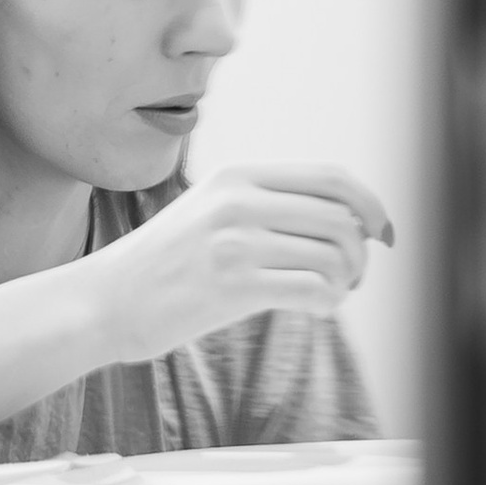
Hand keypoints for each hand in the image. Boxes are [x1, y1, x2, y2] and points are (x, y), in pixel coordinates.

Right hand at [95, 162, 392, 362]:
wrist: (102, 301)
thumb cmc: (163, 266)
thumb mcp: (210, 210)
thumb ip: (266, 205)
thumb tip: (347, 222)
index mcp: (238, 175)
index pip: (332, 176)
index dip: (372, 203)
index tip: (384, 233)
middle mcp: (238, 199)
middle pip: (341, 217)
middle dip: (361, 253)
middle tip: (350, 277)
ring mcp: (235, 241)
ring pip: (334, 255)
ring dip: (346, 282)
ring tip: (328, 295)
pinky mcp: (232, 285)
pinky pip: (314, 290)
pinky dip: (329, 303)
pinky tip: (315, 309)